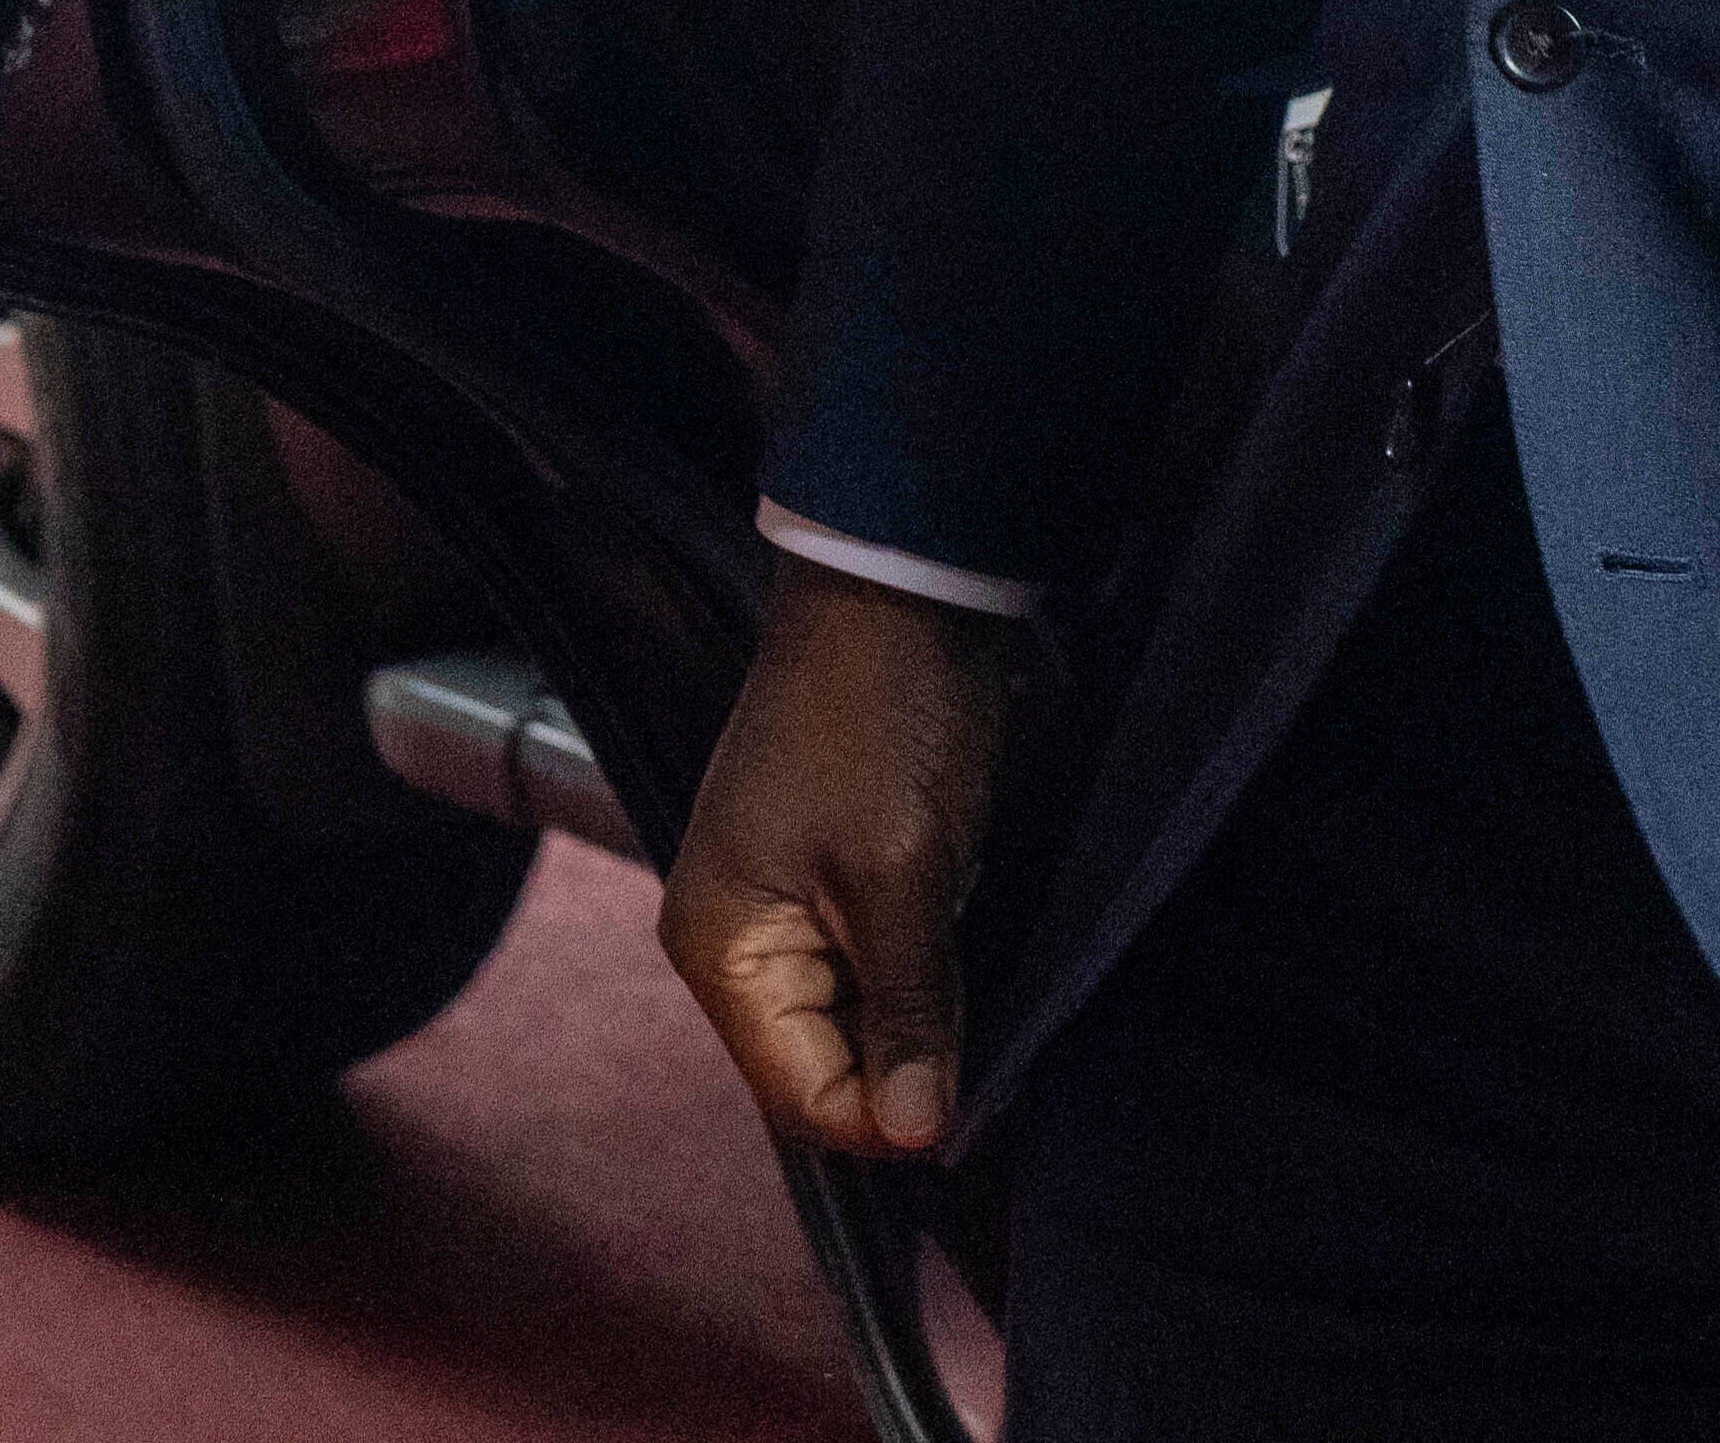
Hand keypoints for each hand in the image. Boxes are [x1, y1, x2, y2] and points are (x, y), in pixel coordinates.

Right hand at [660, 565, 1015, 1160]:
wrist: (901, 584)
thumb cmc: (882, 717)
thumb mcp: (901, 873)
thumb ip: (908, 1009)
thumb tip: (918, 1134)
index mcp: (721, 946)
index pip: (798, 1095)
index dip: (885, 1122)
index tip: (975, 1114)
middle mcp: (737, 939)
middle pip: (821, 1067)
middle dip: (904, 1081)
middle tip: (998, 1074)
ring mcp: (784, 906)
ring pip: (853, 1023)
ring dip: (919, 1033)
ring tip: (992, 1024)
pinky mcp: (834, 877)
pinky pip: (871, 971)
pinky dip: (921, 985)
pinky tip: (974, 978)